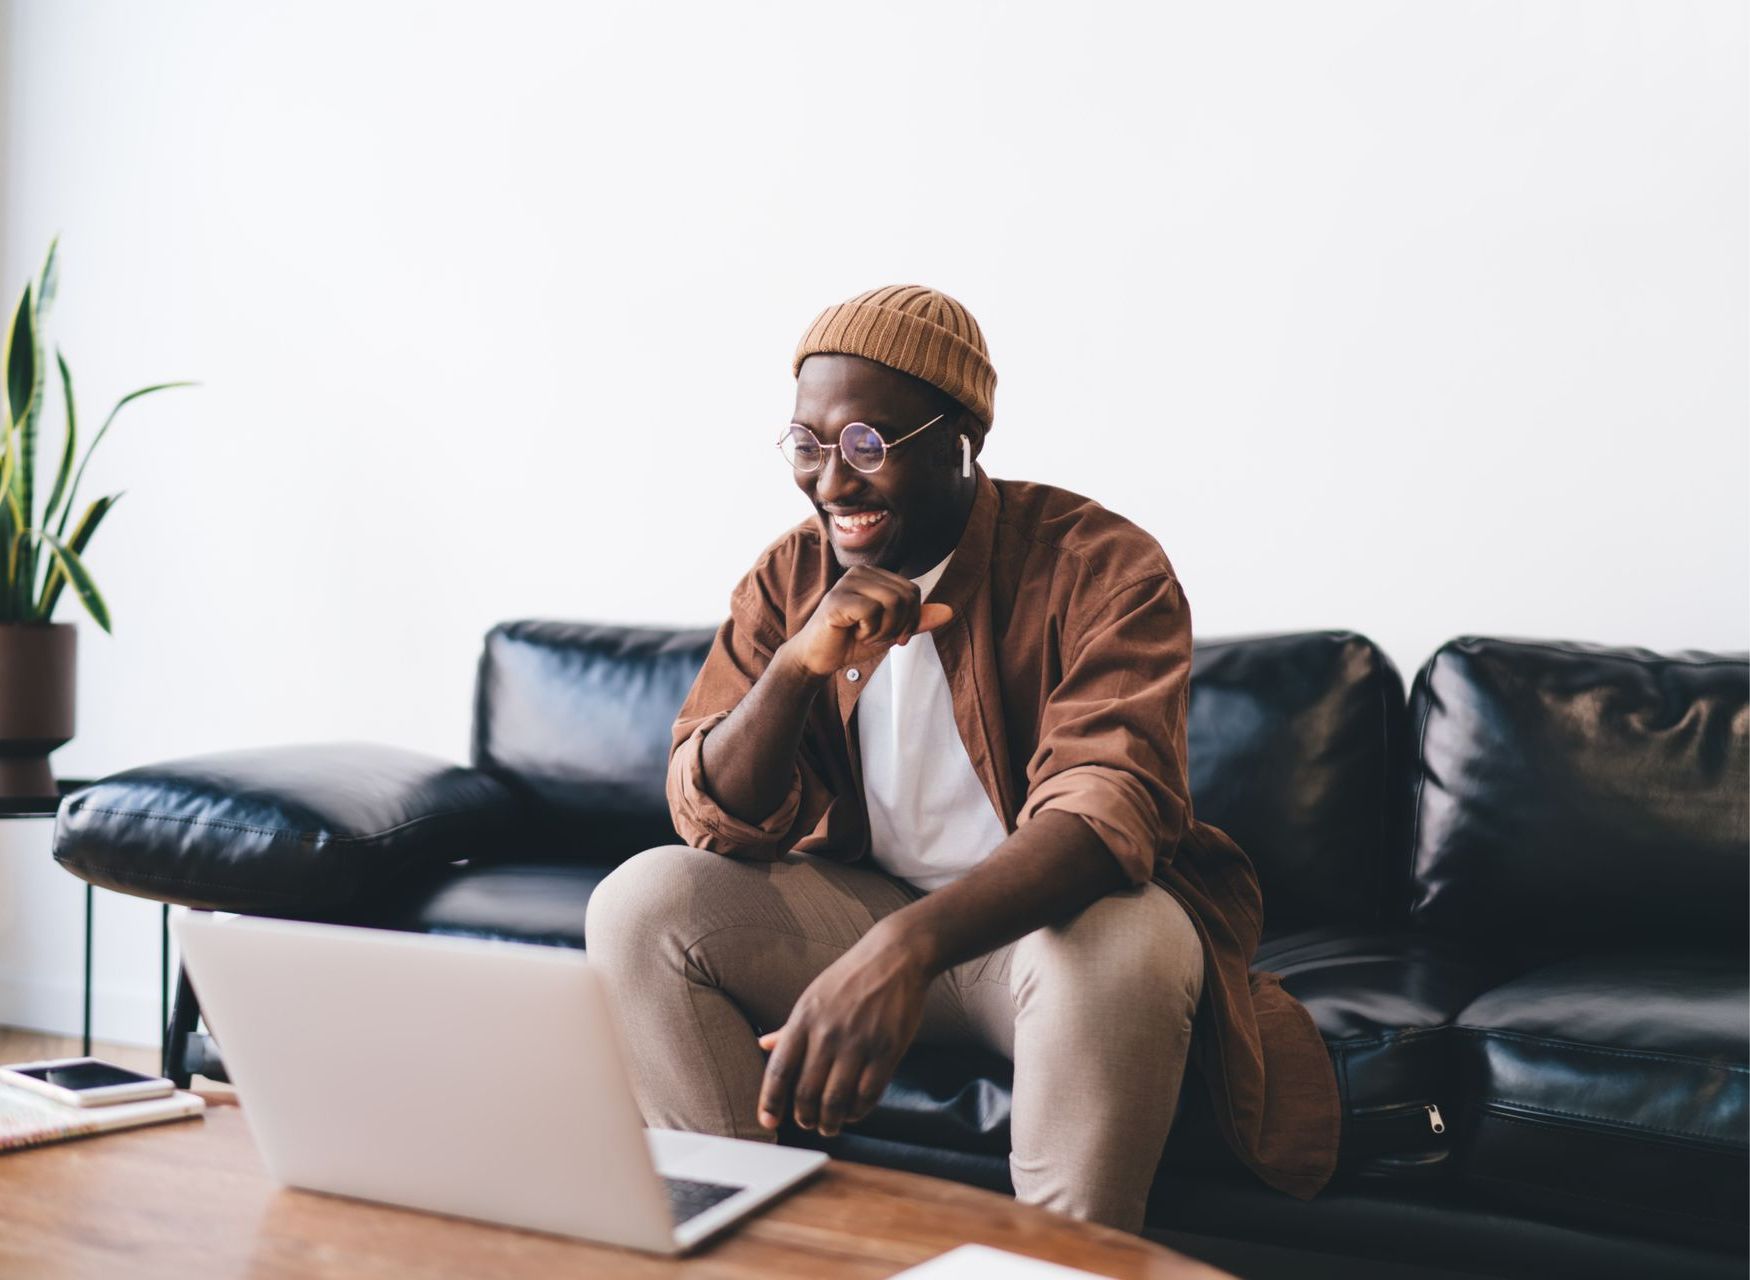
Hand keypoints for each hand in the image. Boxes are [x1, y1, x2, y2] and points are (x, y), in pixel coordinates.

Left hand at [754, 928, 930, 1137]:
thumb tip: (764, 1045)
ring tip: (830, 1126)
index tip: (768, 1122)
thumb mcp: (813, 996)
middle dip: (804, 1118)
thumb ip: (789, 1027)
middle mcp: (827, 1033)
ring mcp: (858, 1042)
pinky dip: (858, 1111)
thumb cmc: (851, 977)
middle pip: (806, 1093)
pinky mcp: (887, 1050)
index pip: (778, 1070)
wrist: (896, 956)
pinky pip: (868, 1094)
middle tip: (808, 1123)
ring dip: (830, 1122)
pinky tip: (854, 1111)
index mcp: (804, 1019)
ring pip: (836, 1101)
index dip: (770, 1102)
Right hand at [781, 566, 954, 678]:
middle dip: (898, 625)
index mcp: (874, 575)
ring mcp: (847, 583)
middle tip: (877, 637)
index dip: (911, 619)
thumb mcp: (891, 630)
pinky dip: (868, 631)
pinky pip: (871, 612)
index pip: (913, 591)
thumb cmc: (852, 641)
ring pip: (892, 602)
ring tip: (865, 635)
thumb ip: (917, 620)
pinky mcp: (837, 599)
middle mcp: (861, 572)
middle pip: (906, 596)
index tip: (895, 636)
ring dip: (883, 630)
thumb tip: (949, 611)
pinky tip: (852, 632)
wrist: (819, 657)